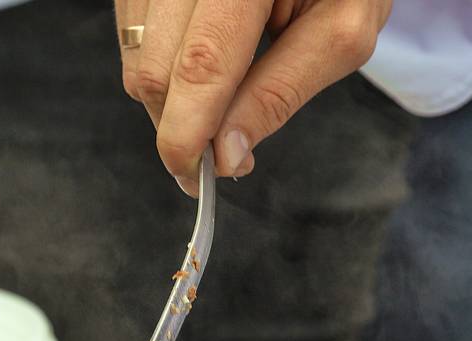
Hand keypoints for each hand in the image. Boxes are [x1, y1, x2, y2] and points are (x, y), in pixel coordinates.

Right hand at [114, 0, 392, 191]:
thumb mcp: (339, 33)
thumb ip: (282, 92)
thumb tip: (226, 156)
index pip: (203, 62)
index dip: (191, 130)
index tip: (195, 176)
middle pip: (156, 66)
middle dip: (180, 125)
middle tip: (221, 155)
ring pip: (136, 54)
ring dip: (170, 99)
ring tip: (221, 103)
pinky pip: (133, 33)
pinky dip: (163, 67)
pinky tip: (205, 67)